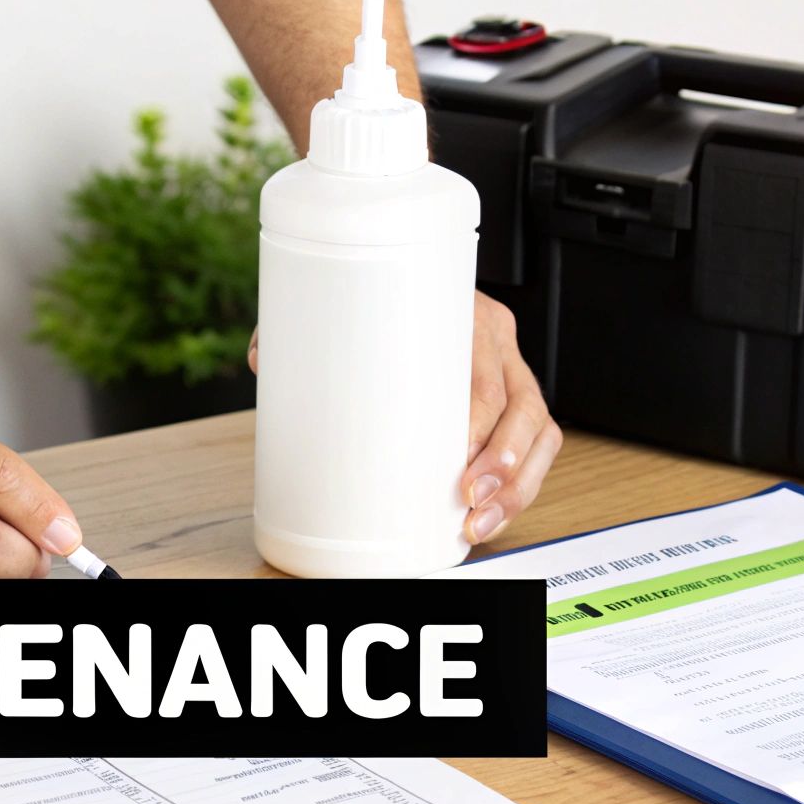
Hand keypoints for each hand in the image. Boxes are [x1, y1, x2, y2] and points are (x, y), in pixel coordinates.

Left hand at [245, 290, 561, 546]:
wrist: (415, 280)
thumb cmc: (385, 298)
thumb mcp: (344, 303)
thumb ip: (305, 327)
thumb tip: (263, 358)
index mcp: (466, 315)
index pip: (488, 379)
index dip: (481, 429)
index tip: (459, 467)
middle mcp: (497, 342)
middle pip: (523, 410)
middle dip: (503, 469)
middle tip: (468, 503)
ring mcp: (514, 369)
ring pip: (540, 432)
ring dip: (517, 487)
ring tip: (478, 523)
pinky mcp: (517, 398)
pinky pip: (538, 443)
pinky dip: (522, 484)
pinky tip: (493, 513)